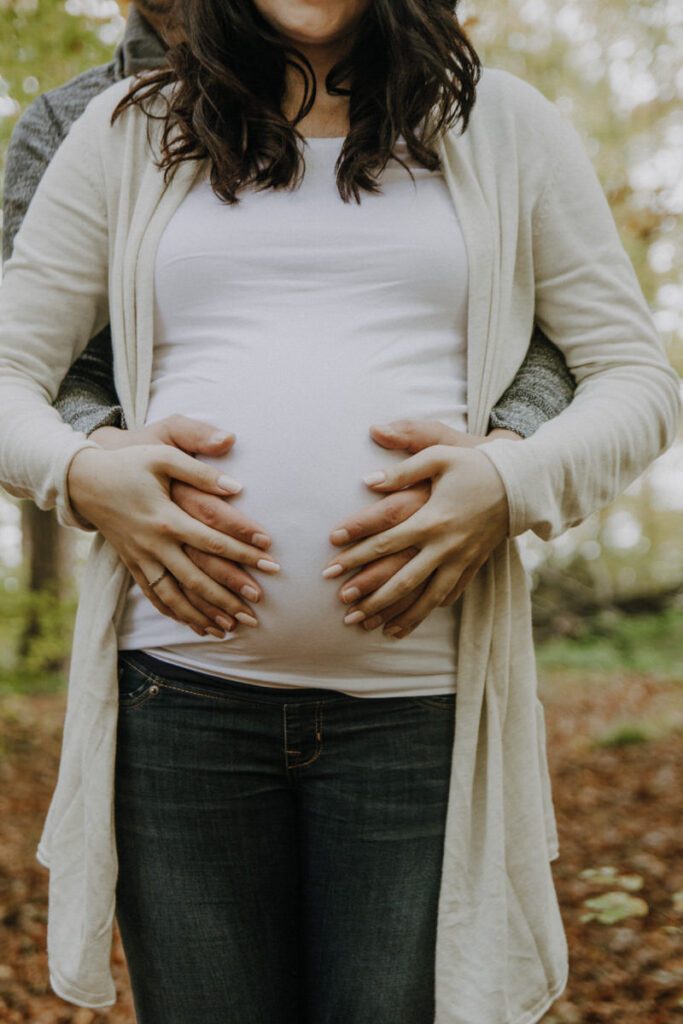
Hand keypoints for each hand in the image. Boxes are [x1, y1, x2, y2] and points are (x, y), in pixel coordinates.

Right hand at [90, 415, 274, 630]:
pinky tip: (196, 625)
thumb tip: (237, 486)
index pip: (214, 541)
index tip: (271, 562)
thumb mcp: (163, 455)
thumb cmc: (128, 463)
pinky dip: (176, 613)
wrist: (83, 480)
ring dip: (203, 614)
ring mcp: (142, 558)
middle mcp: (155, 544)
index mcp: (167, 517)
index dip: (244, 552)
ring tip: (230, 628)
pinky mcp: (133, 565)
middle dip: (229, 595)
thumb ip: (200, 470)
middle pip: (197, 578)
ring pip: (176, 596)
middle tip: (257, 610)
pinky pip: (155, 596)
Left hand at [323, 420, 513, 637]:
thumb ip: (402, 470)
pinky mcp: (472, 566)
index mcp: (432, 517)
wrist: (520, 483)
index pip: (385, 541)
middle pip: (402, 579)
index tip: (330, 565)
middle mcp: (444, 545)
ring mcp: (460, 560)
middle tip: (343, 608)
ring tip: (371, 629)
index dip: (356, 553)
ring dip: (398, 615)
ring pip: (425, 597)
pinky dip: (427, 612)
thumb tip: (367, 481)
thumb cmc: (474, 465)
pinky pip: (448, 596)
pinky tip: (408, 623)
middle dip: (371, 596)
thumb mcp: (439, 455)